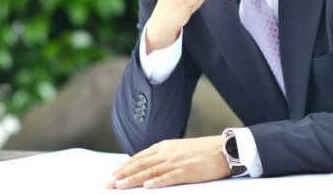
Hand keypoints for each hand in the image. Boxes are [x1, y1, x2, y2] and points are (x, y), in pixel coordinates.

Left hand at [106, 136, 230, 188]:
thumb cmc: (202, 152)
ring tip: (120, 186)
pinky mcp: (187, 171)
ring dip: (134, 179)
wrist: (223, 149)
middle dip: (122, 175)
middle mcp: (167, 153)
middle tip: (108, 184)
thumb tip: (147, 167)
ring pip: (150, 171)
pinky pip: (169, 177)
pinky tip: (147, 186)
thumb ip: (162, 156)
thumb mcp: (178, 149)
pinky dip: (157, 181)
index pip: (139, 157)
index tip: (112, 176)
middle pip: (140, 164)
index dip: (124, 167)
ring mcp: (176, 161)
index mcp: (164, 146)